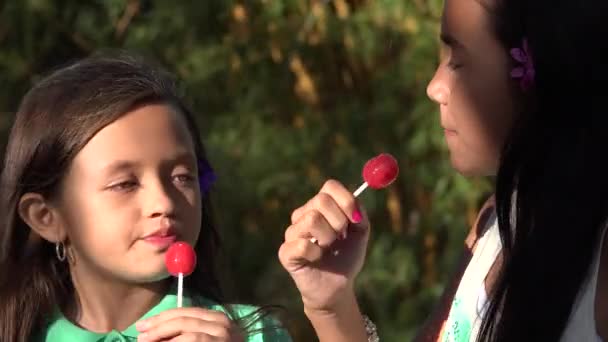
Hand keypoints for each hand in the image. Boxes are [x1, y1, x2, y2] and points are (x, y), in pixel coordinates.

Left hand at [136, 307, 243, 341]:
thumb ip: (185, 334)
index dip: (162, 317)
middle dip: (159, 324)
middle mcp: (222, 323)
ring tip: (146, 341)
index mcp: (216, 319)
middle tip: (140, 333)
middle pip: (185, 317)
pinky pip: (194, 338)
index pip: (186, 312)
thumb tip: (153, 331)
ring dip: (163, 333)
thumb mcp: (201, 338)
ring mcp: (224, 333)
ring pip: (188, 327)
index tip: (143, 325)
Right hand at [278, 180, 370, 313]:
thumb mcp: (361, 232)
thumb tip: (354, 203)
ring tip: (327, 248)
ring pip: (311, 219)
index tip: (355, 219)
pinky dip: (316, 253)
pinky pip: (302, 244)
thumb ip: (359, 213)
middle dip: (339, 221)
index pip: (329, 186)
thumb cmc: (346, 257)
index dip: (345, 199)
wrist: (337, 286)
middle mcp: (303, 215)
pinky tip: (316, 259)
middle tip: (340, 236)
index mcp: (320, 207)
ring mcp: (292, 233)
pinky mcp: (285, 252)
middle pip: (321, 200)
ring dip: (328, 237)